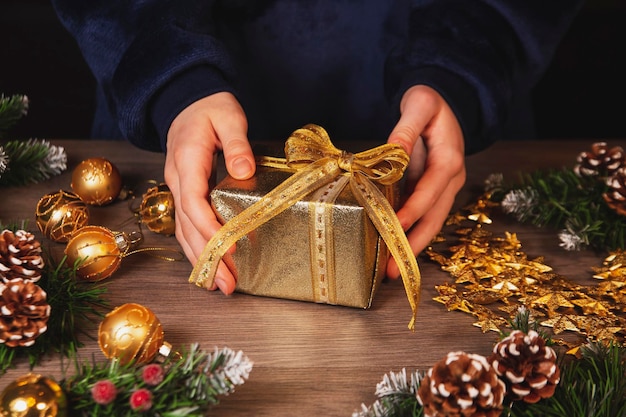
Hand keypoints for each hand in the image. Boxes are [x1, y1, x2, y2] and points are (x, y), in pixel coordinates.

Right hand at [164, 92, 254, 293]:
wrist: (188, 102)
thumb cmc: (210, 108)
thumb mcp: (228, 116)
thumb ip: (237, 142)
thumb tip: (243, 171)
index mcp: (186, 161)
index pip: (193, 202)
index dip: (209, 228)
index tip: (230, 248)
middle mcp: (177, 180)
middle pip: (187, 225)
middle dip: (207, 257)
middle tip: (227, 285)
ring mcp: (178, 188)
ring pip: (184, 231)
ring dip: (201, 259)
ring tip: (219, 286)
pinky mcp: (185, 194)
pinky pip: (187, 226)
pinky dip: (198, 248)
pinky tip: (210, 266)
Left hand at [386, 85, 465, 278]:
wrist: (446, 102)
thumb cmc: (430, 102)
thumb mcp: (419, 104)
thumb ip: (406, 127)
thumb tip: (392, 150)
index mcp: (450, 159)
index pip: (431, 190)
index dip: (414, 210)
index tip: (395, 227)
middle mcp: (452, 179)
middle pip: (435, 217)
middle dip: (413, 244)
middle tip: (394, 270)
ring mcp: (445, 188)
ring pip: (431, 223)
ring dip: (412, 246)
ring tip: (392, 270)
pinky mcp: (435, 192)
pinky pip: (424, 217)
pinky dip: (411, 234)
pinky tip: (393, 249)